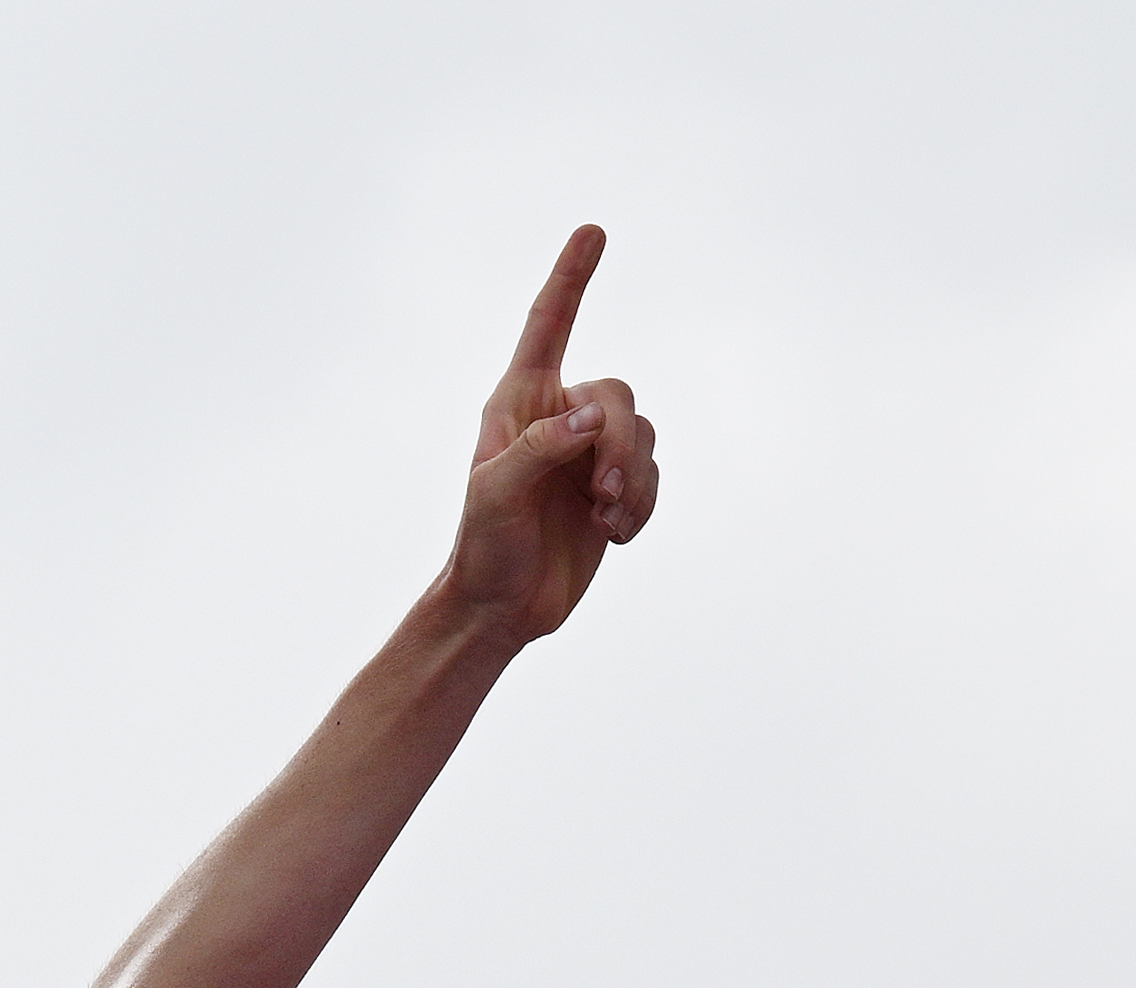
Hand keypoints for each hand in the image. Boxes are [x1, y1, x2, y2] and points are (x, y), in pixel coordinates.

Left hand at [441, 227, 656, 646]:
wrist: (502, 608)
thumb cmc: (483, 548)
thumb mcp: (495, 496)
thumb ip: (539, 448)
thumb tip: (590, 417)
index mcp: (518, 403)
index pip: (548, 327)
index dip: (571, 279)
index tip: (592, 231)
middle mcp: (557, 417)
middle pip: (617, 394)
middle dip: (617, 442)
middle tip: (600, 492)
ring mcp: (588, 452)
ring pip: (641, 435)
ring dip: (632, 479)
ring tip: (604, 518)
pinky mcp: (613, 487)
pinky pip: (652, 473)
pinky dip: (641, 504)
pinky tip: (615, 533)